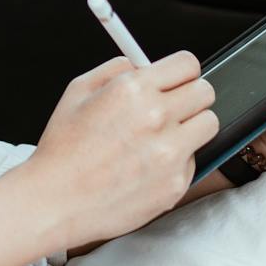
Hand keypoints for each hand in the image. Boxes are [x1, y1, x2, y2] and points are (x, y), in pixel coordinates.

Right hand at [24, 49, 218, 252]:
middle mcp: (156, 118)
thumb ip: (116, 69)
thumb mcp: (78, 91)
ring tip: (162, 136)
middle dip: (190, 94)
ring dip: (190, 126)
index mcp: (133, 89)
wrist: (57, 201)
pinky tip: (148, 165)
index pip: (188, 64)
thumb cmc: (63, 149)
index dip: (181, 70)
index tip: (177, 78)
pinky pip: (193, 160)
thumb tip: (142, 64)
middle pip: (206, 92)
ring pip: (208, 124)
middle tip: (173, 104)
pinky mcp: (176, 184)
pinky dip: (177, 160)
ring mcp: (170, 153)